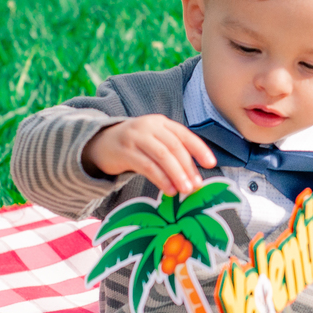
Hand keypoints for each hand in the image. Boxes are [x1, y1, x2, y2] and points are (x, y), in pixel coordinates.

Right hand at [82, 115, 216, 196]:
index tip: (211, 164)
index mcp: (161, 122)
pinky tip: (169, 190)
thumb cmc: (135, 146)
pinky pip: (147, 166)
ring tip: (186, 190)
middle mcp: (149, 126)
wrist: (101, 144)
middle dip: (188, 167)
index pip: (184, 135)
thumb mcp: (155, 142)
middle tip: (197, 185)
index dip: (199, 149)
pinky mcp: (124, 152)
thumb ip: (173, 153)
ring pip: (162, 155)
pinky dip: (161, 179)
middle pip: (174, 146)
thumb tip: (195, 178)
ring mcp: (135, 137)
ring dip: (177, 174)